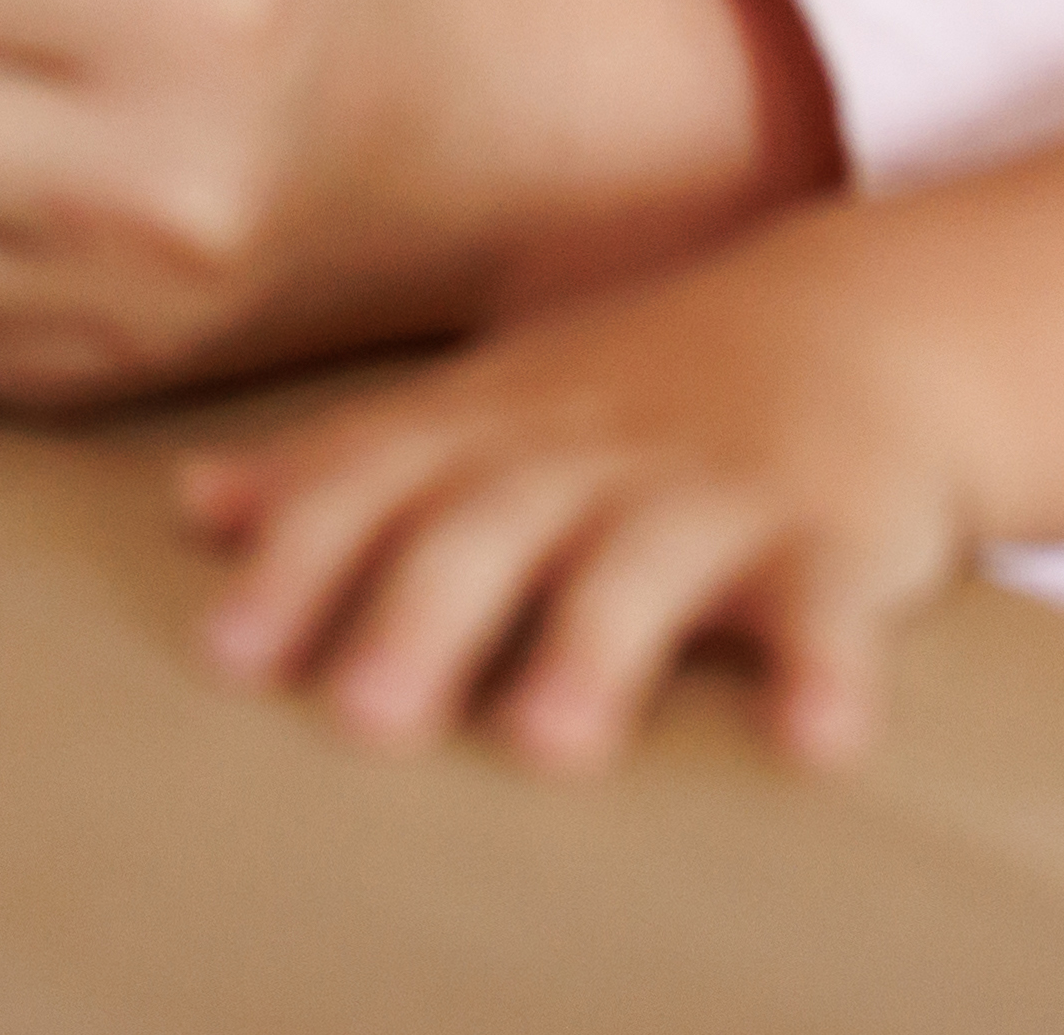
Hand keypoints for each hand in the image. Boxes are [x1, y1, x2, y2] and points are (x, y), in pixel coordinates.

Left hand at [173, 240, 984, 769]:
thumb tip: (196, 504)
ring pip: (645, 564)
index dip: (303, 557)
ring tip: (550, 745)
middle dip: (425, 612)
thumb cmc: (642, 392)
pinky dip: (824, 668)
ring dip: (597, 647)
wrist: (867, 317)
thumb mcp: (489, 406)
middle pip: (494, 525)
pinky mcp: (835, 534)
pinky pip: (829, 603)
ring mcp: (714, 488)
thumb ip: (352, 462)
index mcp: (497, 427)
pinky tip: (814, 740)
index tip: (229, 653)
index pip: (377, 480)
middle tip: (364, 716)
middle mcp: (591, 452)